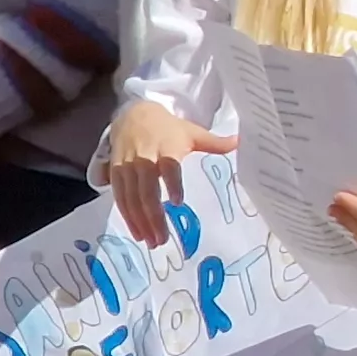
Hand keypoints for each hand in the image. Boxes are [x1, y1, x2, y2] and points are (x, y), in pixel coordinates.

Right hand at [104, 101, 233, 247]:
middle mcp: (144, 159)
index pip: (169, 167)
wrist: (133, 114)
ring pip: (131, 198)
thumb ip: (215, 143)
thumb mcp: (192, 132)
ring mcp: (127, 167)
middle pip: (146, 190)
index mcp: (166, 148)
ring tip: (151, 241)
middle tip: (162, 239)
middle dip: (153, 216)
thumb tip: (241, 142)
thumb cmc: (168, 128)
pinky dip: (127, 216)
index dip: (172, 183)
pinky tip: (137, 232)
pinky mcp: (115, 173)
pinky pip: (120, 197)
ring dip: (139, 222)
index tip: (178, 201)